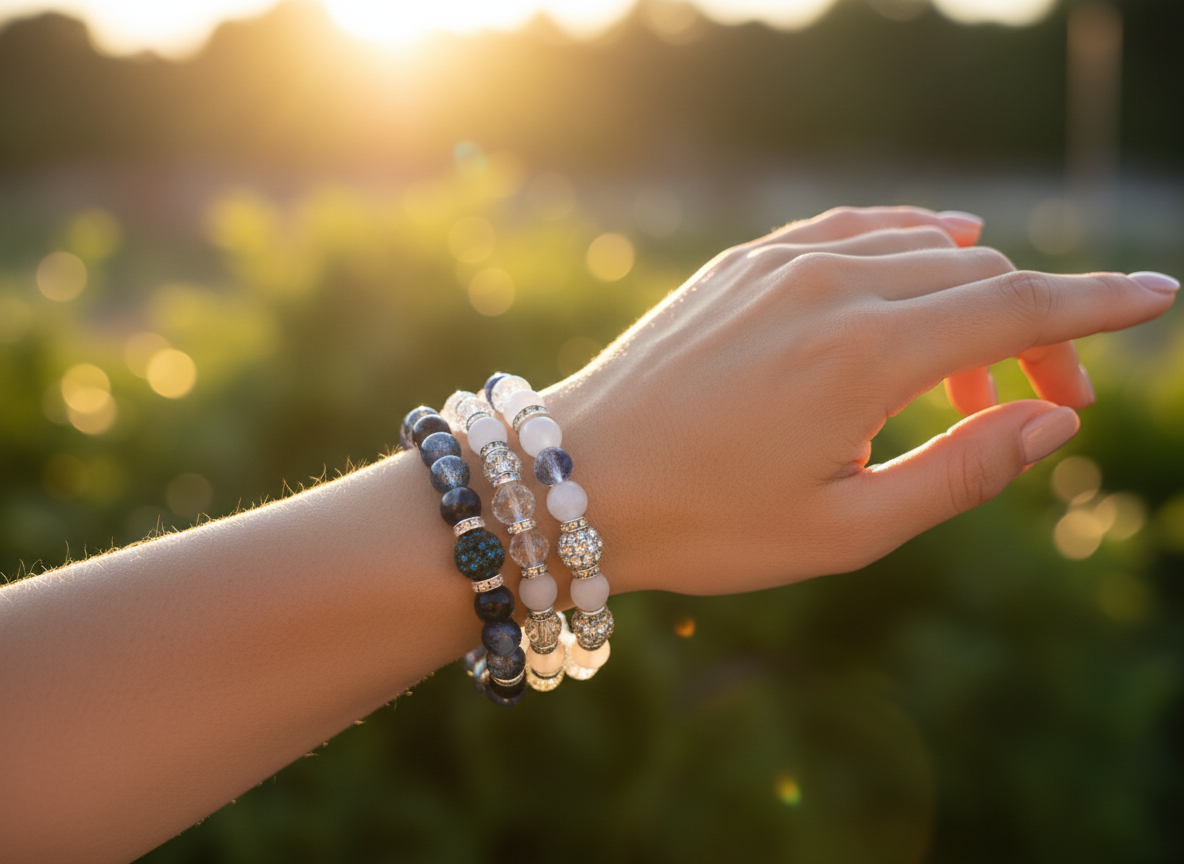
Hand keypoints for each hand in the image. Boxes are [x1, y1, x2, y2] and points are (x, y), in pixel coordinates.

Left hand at [544, 206, 1177, 595]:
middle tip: (1042, 402)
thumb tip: (1055, 419)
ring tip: (970, 377)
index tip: (1159, 297)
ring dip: (968, 299)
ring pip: (918, 249)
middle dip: (1034, 328)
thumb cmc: (706, 522)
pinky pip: (850, 229)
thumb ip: (964, 470)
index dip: (1099, 305)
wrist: (576, 478)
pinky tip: (921, 272)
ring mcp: (779, 264)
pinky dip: (905, 248)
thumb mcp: (847, 529)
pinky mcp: (741, 263)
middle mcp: (829, 285)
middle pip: (977, 275)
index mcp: (865, 353)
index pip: (1018, 305)